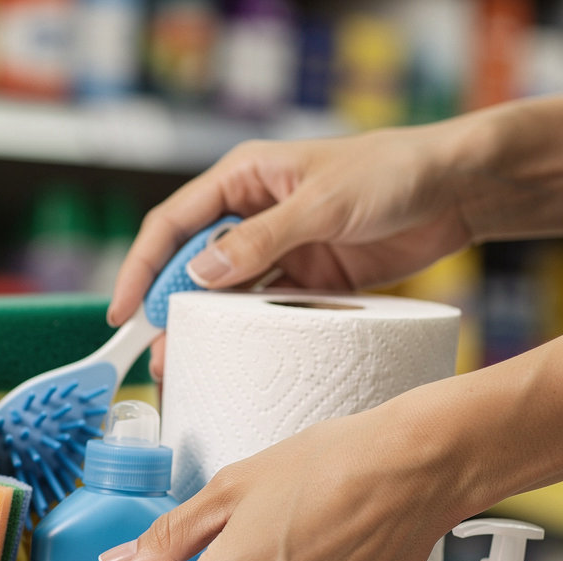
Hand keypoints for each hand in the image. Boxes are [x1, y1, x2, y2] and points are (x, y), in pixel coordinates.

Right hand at [108, 124, 474, 329]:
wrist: (458, 191)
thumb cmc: (393, 172)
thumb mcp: (321, 204)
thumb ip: (260, 240)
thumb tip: (200, 275)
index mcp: (244, 178)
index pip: (173, 224)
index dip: (141, 267)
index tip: (123, 310)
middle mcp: (252, 214)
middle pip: (191, 265)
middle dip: (167, 309)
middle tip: (155, 355)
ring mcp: (278, 250)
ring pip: (224, 295)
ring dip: (203, 329)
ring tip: (184, 368)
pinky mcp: (306, 280)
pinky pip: (263, 310)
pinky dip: (245, 334)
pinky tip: (232, 358)